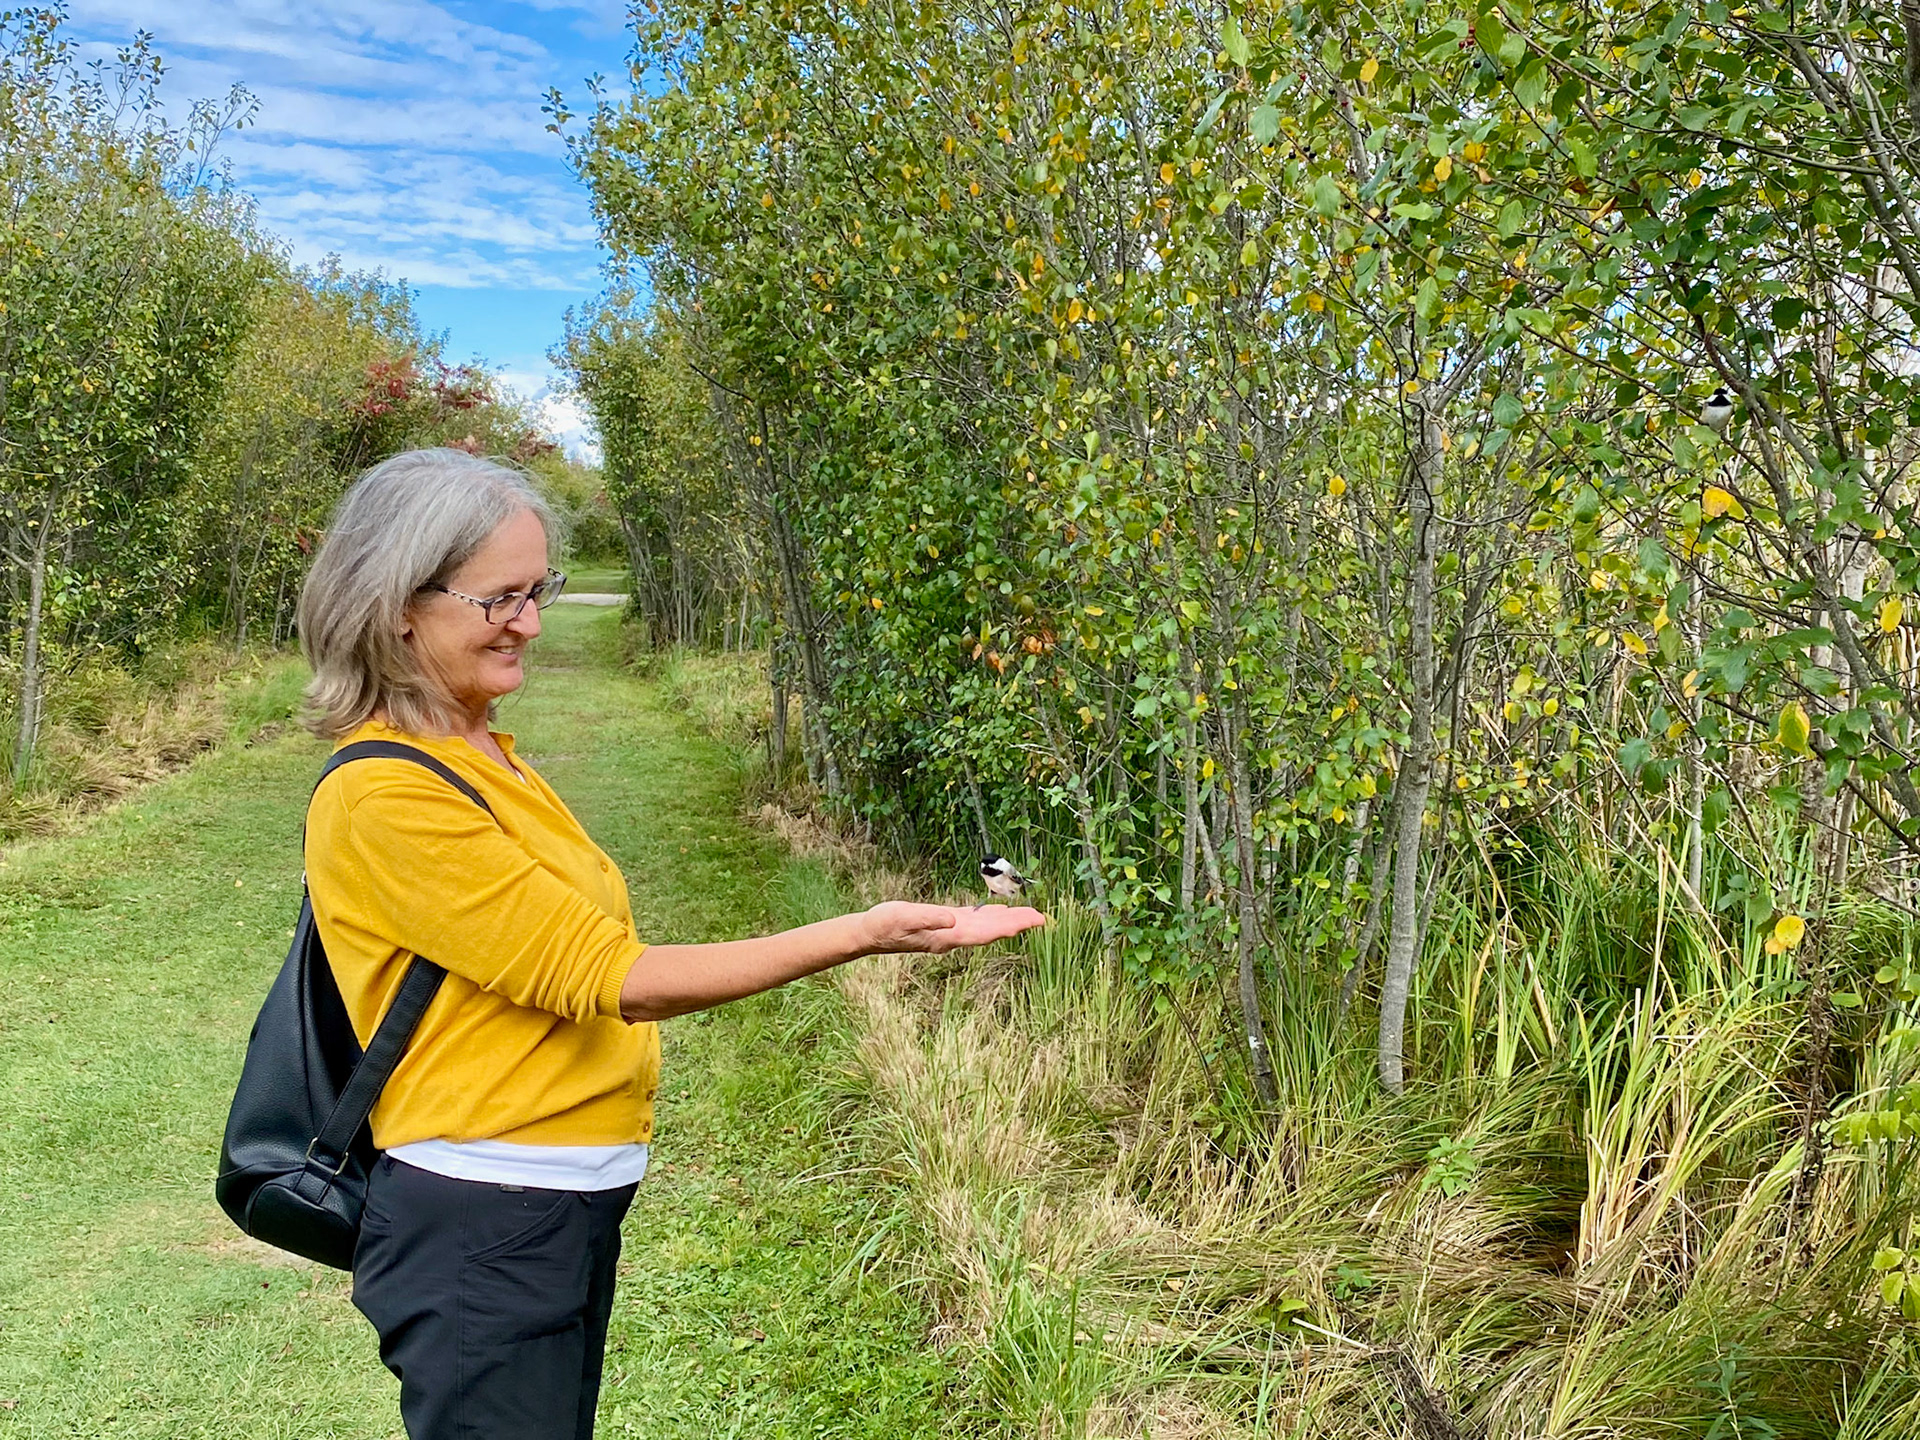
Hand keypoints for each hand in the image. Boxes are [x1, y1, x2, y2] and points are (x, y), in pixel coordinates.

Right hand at [860, 900, 1046, 955]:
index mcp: (948, 936)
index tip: (1032, 922)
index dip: (1010, 926)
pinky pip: (973, 921)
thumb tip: (953, 919)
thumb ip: (929, 917)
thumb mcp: (905, 916)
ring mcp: (949, 932)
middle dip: (1017, 924)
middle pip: (992, 931)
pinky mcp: (943, 924)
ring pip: (985, 927)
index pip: (987, 932)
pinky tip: (997, 914)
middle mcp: (953, 936)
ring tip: (1029, 916)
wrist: (870, 933)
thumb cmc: (885, 924)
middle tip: (1043, 918)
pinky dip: (989, 917)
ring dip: (1007, 921)